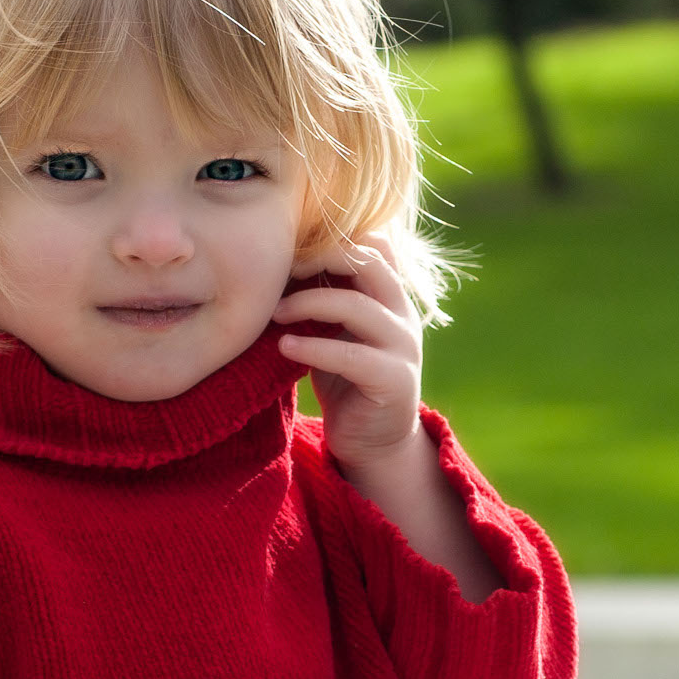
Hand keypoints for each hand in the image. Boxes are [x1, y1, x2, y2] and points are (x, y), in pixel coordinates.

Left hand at [277, 236, 501, 601]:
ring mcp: (404, 346)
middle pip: (369, 259)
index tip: (288, 248)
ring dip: (308, 303)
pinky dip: (314, 347)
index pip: (372, 241)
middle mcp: (403, 312)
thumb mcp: (332, 328)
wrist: (372, 441)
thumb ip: (322, 293)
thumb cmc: (343, 377)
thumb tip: (274, 256)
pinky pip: (352, 355)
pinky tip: (285, 347)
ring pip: (358, 305)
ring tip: (274, 314)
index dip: (330, 236)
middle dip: (318, 257)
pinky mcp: (395, 381)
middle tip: (277, 271)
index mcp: (390, 294)